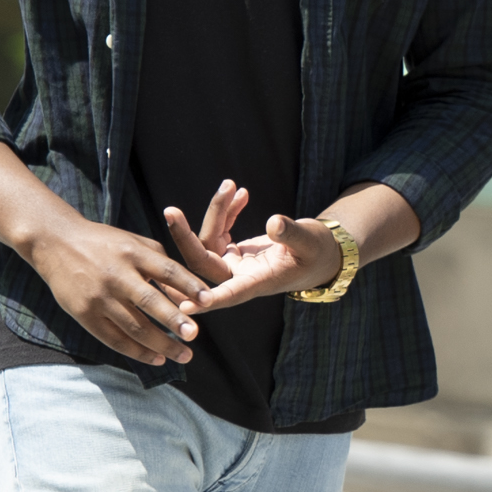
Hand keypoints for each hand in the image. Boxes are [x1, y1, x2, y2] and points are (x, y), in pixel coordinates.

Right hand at [20, 210, 206, 362]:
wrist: (55, 244)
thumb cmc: (104, 243)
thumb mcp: (134, 243)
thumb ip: (162, 265)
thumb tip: (187, 296)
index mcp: (133, 253)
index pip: (167, 270)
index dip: (189, 286)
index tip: (209, 300)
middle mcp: (116, 275)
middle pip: (150, 302)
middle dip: (174, 321)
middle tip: (194, 336)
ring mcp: (99, 297)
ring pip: (134, 327)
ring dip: (162, 345)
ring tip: (184, 355)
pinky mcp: (85, 315)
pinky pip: (115, 339)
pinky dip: (137, 352)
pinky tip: (156, 358)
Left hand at [158, 180, 346, 313]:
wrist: (321, 253)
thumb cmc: (319, 252)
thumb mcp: (310, 241)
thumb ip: (292, 234)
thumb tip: (274, 222)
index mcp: (258, 282)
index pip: (228, 293)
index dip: (207, 300)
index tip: (184, 306)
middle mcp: (240, 277)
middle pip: (203, 261)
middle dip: (185, 236)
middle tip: (170, 211)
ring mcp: (234, 265)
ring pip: (208, 241)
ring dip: (215, 212)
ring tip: (232, 186)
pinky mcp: (234, 253)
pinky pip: (219, 232)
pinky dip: (226, 212)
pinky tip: (240, 193)